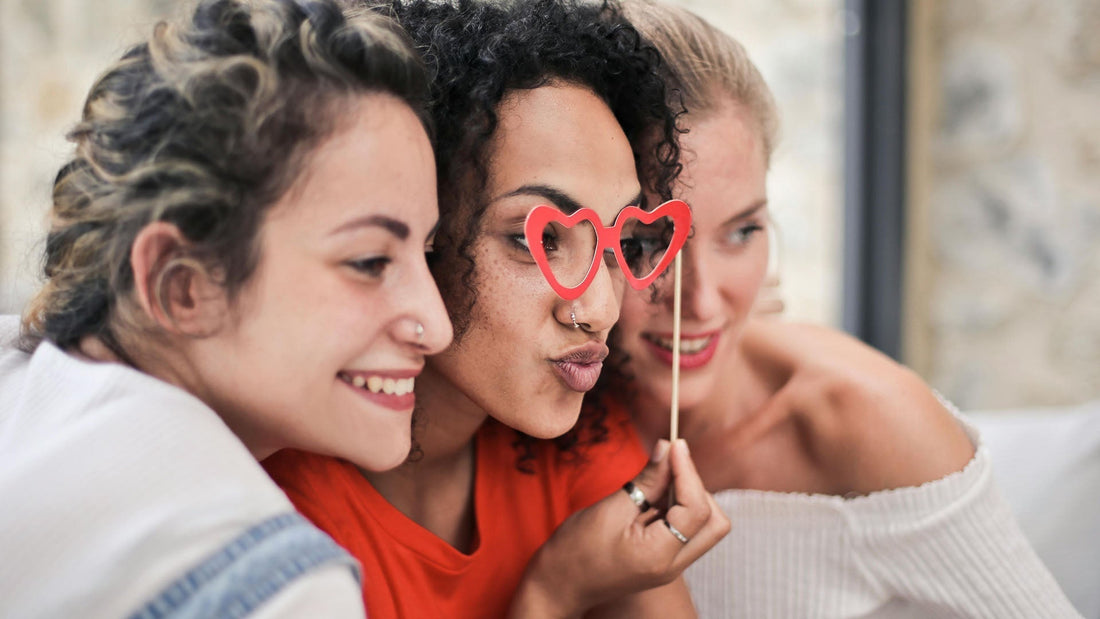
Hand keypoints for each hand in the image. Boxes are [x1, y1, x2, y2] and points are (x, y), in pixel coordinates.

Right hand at [509, 439, 729, 617]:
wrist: (560, 585)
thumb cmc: (575, 551)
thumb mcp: (610, 509)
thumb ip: (645, 481)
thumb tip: (668, 448)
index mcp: (659, 556)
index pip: (697, 509)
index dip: (689, 471)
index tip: (675, 445)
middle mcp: (673, 565)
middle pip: (715, 523)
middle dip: (697, 488)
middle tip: (668, 466)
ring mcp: (672, 566)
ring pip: (705, 526)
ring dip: (689, 496)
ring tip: (656, 482)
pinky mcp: (665, 560)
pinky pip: (687, 529)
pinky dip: (678, 507)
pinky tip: (653, 495)